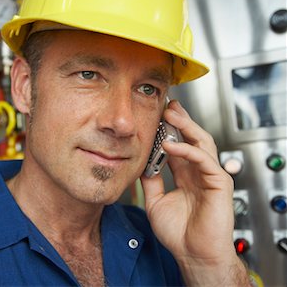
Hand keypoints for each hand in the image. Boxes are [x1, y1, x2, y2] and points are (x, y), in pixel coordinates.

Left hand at [140, 100, 248, 285]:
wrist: (193, 254)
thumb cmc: (178, 233)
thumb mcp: (155, 201)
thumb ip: (150, 181)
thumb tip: (139, 164)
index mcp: (186, 175)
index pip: (178, 145)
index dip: (168, 131)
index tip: (154, 117)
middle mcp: (199, 172)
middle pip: (191, 138)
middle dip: (179, 120)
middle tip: (166, 105)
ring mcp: (210, 175)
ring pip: (202, 142)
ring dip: (186, 126)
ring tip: (170, 114)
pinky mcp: (219, 182)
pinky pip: (204, 159)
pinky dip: (187, 150)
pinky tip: (170, 144)